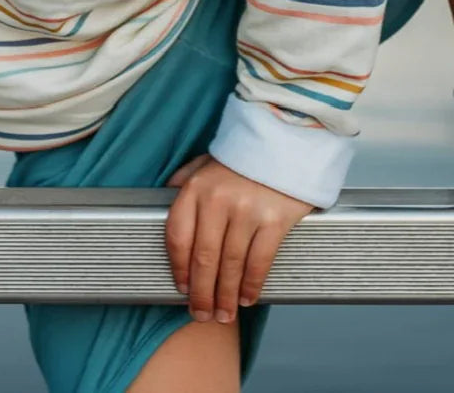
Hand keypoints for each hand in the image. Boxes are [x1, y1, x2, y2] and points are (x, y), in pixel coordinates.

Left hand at [164, 153, 312, 321]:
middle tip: (202, 314)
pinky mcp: (274, 220)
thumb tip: (166, 196)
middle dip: (201, 293)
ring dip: (226, 296)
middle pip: (203, 258)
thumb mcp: (207, 160)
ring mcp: (247, 211)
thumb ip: (186, 179)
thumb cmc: (244, 154)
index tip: (181, 288)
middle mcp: (218, 201)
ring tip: (224, 315)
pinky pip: (258, 262)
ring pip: (230, 265)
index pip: (178, 236)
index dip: (178, 268)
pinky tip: (247, 298)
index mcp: (196, 188)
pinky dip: (251, 285)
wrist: (287, 137)